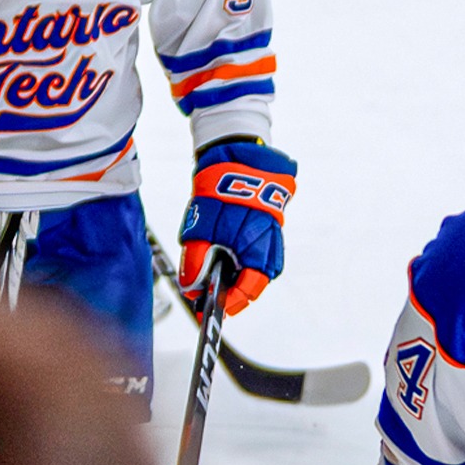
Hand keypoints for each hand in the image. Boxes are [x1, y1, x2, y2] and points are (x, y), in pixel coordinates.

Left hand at [178, 139, 296, 315]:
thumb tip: (192, 287)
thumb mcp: (200, 225)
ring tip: (224, 278)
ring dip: (243, 278)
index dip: (230, 302)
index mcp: (253, 246)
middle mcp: (267, 245)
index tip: (209, 307)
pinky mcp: (272, 228)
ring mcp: (273, 236)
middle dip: (235, 293)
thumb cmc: (219, 189)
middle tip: (213, 296)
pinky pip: (265, 254)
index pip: (248, 288)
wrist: (239, 157)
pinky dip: (250, 262)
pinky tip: (235, 258)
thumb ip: (196, 258)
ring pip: (262, 270)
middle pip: (255, 282)